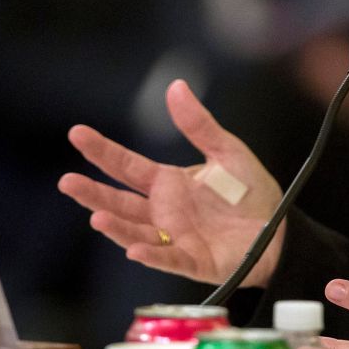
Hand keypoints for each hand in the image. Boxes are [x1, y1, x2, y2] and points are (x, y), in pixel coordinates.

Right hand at [58, 79, 285, 286]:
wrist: (281, 230)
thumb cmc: (251, 192)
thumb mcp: (226, 151)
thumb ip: (198, 124)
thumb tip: (175, 86)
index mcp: (168, 183)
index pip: (127, 166)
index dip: (102, 151)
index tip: (77, 134)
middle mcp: (163, 211)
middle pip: (120, 202)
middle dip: (93, 193)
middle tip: (67, 182)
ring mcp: (174, 238)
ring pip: (136, 232)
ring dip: (116, 227)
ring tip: (96, 217)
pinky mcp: (194, 261)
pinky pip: (169, 259)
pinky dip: (152, 256)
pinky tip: (135, 250)